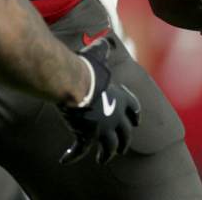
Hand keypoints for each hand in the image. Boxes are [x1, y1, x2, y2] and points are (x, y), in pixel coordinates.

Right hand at [60, 38, 140, 164]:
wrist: (75, 83)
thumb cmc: (88, 68)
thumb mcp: (98, 55)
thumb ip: (103, 49)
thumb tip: (106, 41)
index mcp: (121, 98)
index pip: (134, 109)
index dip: (135, 117)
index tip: (136, 123)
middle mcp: (116, 117)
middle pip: (125, 135)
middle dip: (123, 143)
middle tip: (120, 149)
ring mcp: (103, 129)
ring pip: (109, 148)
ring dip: (106, 155)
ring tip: (102, 160)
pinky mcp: (86, 136)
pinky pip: (80, 151)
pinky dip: (72, 155)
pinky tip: (65, 159)